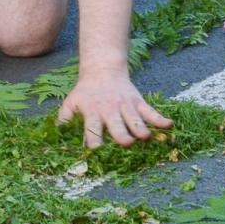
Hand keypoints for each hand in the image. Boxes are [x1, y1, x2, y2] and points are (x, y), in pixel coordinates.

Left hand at [57, 69, 172, 147]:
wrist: (103, 70)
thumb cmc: (85, 92)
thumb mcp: (70, 103)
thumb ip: (63, 120)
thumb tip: (55, 140)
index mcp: (92, 113)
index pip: (92, 130)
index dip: (94, 142)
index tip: (97, 154)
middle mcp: (109, 111)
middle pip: (117, 126)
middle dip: (122, 135)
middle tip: (127, 143)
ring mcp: (125, 106)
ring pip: (135, 119)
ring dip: (140, 128)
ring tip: (147, 137)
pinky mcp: (137, 102)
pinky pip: (150, 111)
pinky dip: (160, 118)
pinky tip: (169, 125)